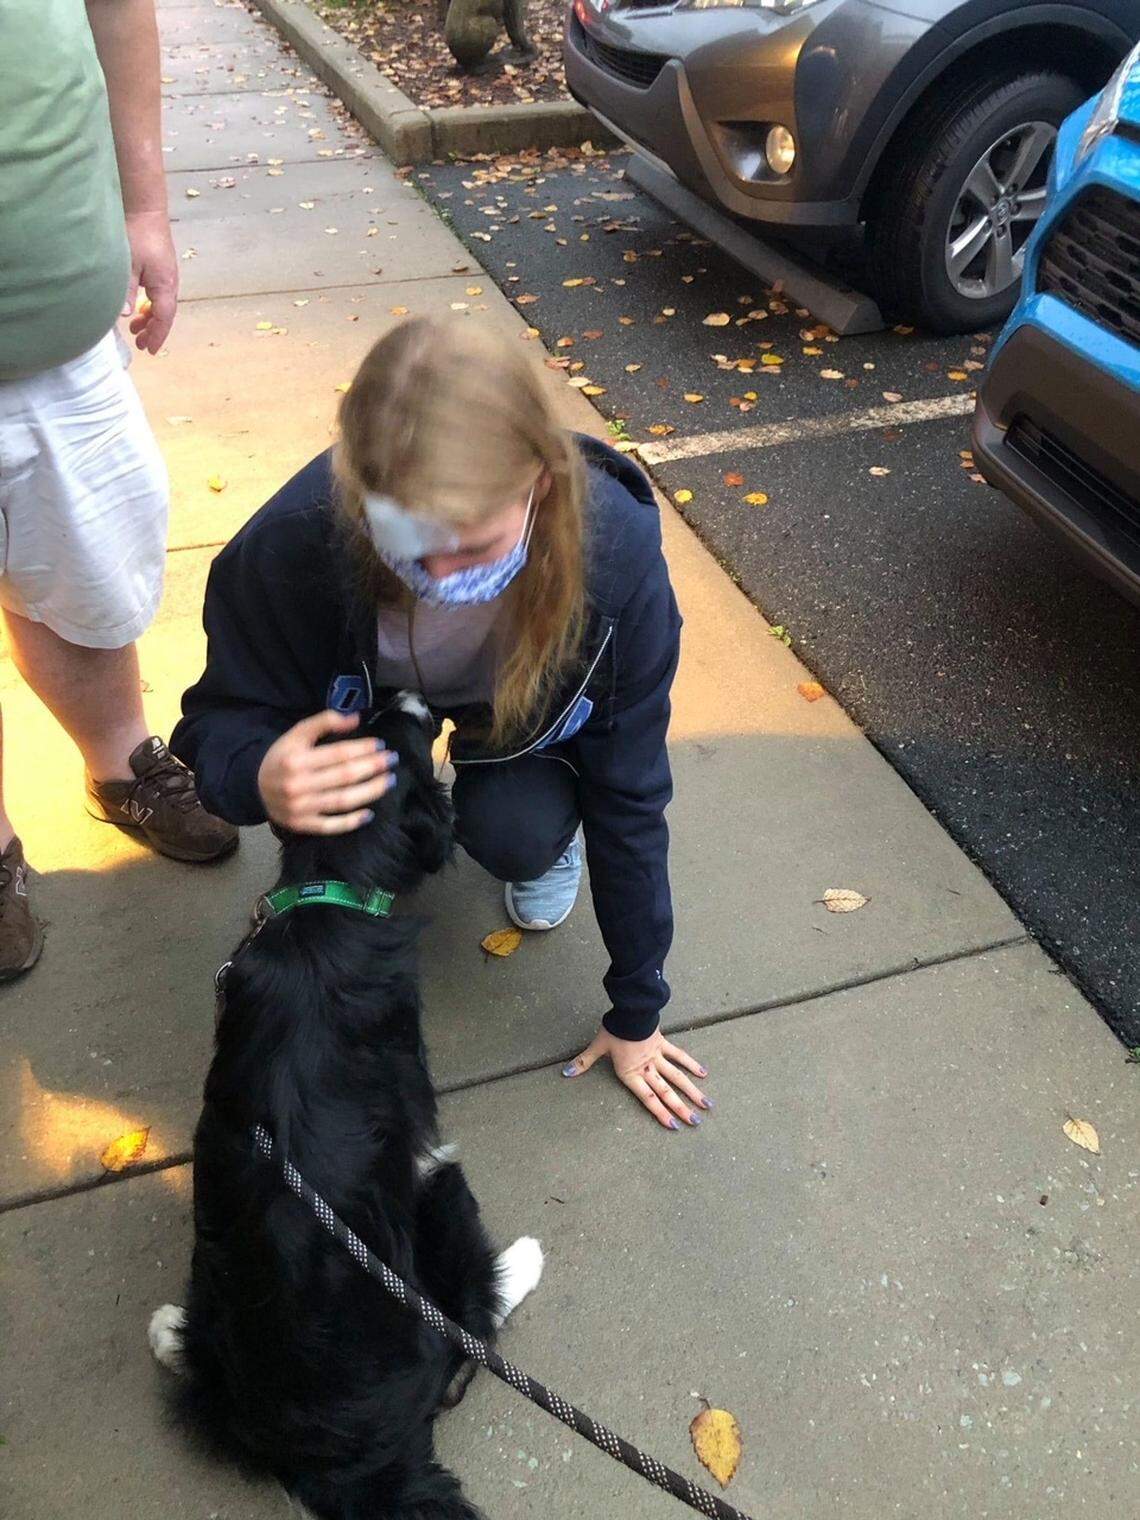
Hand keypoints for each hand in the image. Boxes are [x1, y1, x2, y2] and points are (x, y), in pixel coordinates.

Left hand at [123, 209, 178, 352]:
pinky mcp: (160, 268)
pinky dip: (148, 305)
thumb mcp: (128, 265)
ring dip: (149, 318)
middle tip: (139, 343)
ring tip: (135, 328)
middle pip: (164, 314)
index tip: (149, 350)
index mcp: (165, 285)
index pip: (164, 317)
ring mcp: (166, 275)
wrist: (145, 208)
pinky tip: (137, 306)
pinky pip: (157, 294)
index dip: (157, 335)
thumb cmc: (138, 234)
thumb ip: (126, 291)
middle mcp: (170, 283)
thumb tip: (124, 316)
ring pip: (160, 304)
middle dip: (153, 330)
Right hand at [257, 710, 398, 834]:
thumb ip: (324, 722)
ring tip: (388, 781)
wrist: (255, 787)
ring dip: (370, 792)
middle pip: (344, 777)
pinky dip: (351, 822)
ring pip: (342, 801)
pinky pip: (331, 826)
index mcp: (296, 760)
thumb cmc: (282, 758)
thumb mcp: (296, 734)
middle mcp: (298, 785)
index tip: (380, 745)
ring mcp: (301, 808)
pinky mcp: (302, 825)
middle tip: (392, 760)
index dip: (362, 749)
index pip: (338, 754)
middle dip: (372, 767)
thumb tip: (355, 718)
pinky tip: (369, 813)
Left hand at [562, 1026, 710, 1130]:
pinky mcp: (663, 1044)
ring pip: (677, 1077)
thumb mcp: (597, 1047)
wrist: (630, 1009)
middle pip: (666, 1092)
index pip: (648, 1098)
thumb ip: (583, 1062)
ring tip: (706, 1104)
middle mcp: (647, 1068)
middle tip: (695, 1122)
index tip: (673, 1125)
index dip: (660, 1113)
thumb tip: (565, 1073)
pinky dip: (691, 1064)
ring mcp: (657, 1057)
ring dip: (692, 1091)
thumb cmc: (613, 1030)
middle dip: (681, 1108)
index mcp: (631, 1073)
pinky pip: (679, 1056)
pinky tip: (703, 1074)